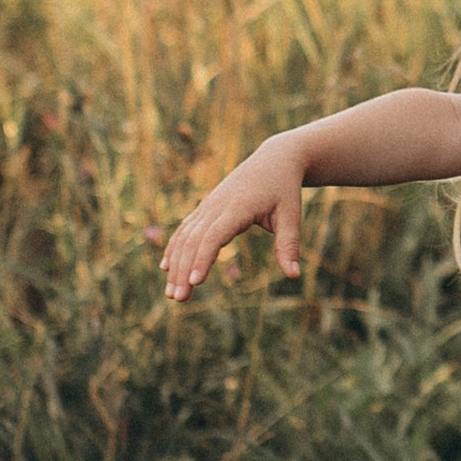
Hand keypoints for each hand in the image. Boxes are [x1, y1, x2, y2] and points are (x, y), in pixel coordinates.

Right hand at [161, 137, 307, 300]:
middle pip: (194, 240)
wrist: (274, 160)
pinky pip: (185, 229)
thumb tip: (294, 276)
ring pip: (185, 236)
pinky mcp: (205, 207)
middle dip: (183, 270)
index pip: (215, 236)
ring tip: (172, 294)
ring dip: (175, 264)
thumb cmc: (284, 190)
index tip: (195, 282)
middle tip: (178, 299)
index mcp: (238, 207)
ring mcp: (208, 206)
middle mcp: (217, 206)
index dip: (203, 258)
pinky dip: (174, 248)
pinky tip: (166, 267)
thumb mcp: (291, 216)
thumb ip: (289, 245)